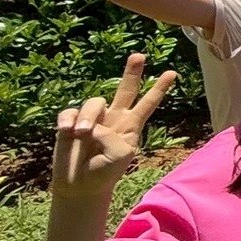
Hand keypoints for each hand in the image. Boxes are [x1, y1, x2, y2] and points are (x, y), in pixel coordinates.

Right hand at [50, 54, 176, 197]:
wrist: (80, 184)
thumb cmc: (106, 170)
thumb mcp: (120, 154)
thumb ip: (112, 136)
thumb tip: (92, 123)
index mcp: (132, 124)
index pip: (148, 103)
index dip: (159, 89)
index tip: (172, 73)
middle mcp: (115, 117)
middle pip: (126, 89)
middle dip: (133, 71)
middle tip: (140, 55)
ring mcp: (94, 118)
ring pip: (95, 103)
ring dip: (89, 118)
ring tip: (82, 134)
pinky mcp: (71, 121)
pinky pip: (71, 111)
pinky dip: (69, 120)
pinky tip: (68, 131)